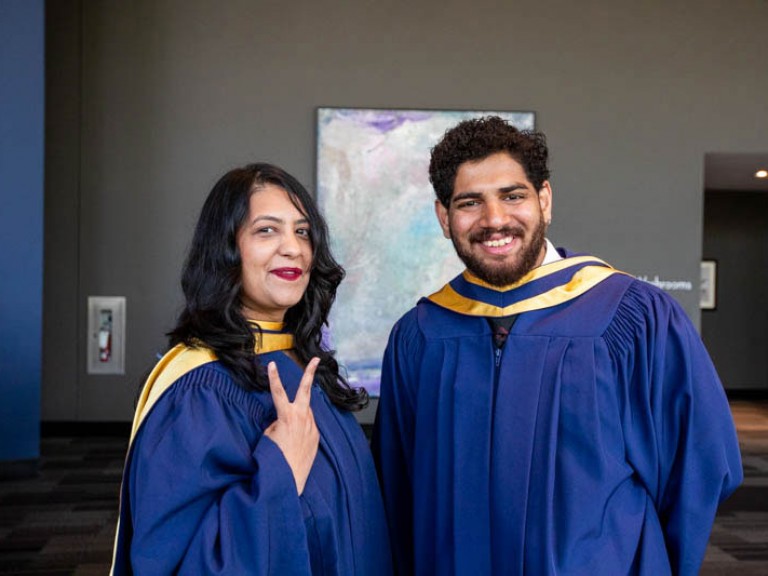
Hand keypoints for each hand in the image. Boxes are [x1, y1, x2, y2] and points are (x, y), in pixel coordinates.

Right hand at [264, 357, 319, 494]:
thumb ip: (277, 421)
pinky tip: (294, 440)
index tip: (272, 364)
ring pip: (305, 411)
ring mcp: (312, 426)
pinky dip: (300, 426)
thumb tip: (284, 418)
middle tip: (316, 359)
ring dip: (297, 412)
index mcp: (287, 416)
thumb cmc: (274, 458)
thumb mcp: (268, 436)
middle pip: (306, 390)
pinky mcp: (316, 436)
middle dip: (310, 373)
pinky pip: (308, 425)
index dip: (273, 377)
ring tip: (288, 430)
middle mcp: (302, 418)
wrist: (289, 479)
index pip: (277, 392)